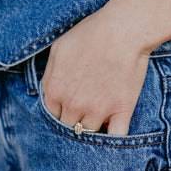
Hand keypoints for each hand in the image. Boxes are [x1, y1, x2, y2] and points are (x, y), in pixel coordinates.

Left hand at [40, 0, 152, 135]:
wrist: (123, 29)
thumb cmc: (91, 34)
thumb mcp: (58, 49)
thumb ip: (49, 76)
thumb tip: (47, 93)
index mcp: (55, 91)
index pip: (52, 116)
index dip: (60, 112)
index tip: (68, 108)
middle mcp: (73, 105)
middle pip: (68, 127)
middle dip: (74, 121)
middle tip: (84, 112)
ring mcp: (97, 111)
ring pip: (89, 134)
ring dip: (92, 129)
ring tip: (98, 118)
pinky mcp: (121, 111)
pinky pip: (115, 137)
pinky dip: (113, 140)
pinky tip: (113, 133)